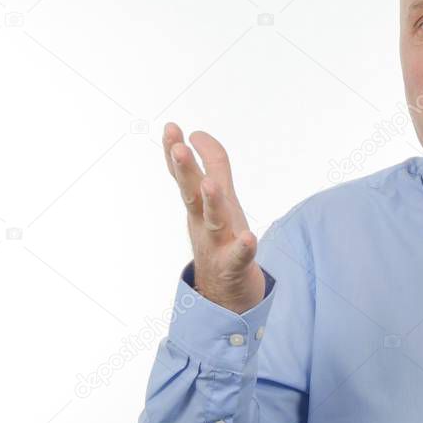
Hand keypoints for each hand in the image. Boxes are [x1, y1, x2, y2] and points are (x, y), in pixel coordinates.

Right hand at [163, 122, 265, 313]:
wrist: (224, 295)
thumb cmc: (221, 239)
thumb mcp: (214, 200)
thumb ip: (210, 166)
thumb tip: (196, 134)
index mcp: (201, 205)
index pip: (189, 172)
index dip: (180, 149)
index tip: (173, 127)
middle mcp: (205, 221)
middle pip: (192, 192)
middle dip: (185, 169)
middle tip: (177, 147)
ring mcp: (218, 243)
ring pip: (213, 220)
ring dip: (212, 202)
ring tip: (209, 185)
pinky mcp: (235, 266)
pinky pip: (238, 256)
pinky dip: (242, 247)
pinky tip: (248, 238)